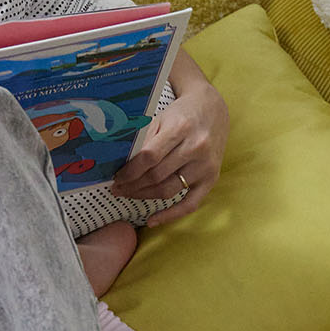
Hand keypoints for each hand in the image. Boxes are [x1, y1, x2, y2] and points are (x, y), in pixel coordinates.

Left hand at [109, 55, 227, 224]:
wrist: (212, 110)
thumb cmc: (181, 114)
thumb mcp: (161, 118)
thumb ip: (144, 140)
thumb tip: (121, 165)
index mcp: (180, 128)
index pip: (149, 157)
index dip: (130, 171)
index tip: (117, 178)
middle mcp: (196, 147)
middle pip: (157, 176)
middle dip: (133, 185)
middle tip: (118, 189)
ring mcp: (205, 165)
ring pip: (169, 190)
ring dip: (145, 196)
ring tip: (129, 195)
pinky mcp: (212, 178)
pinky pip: (190, 204)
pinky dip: (170, 215)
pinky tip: (152, 220)